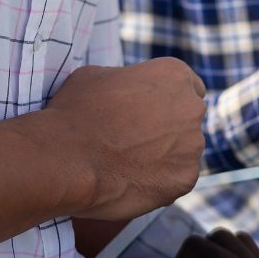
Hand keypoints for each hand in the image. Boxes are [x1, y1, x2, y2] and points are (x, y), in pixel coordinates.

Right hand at [45, 57, 206, 220]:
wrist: (65, 157)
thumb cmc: (74, 112)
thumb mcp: (97, 76)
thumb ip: (128, 81)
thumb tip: (130, 91)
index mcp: (175, 75)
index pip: (188, 88)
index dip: (168, 102)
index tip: (151, 114)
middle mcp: (192, 107)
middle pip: (188, 120)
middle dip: (169, 129)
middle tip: (135, 141)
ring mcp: (193, 145)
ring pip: (185, 152)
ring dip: (165, 157)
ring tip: (127, 164)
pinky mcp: (186, 178)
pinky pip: (178, 179)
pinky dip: (160, 182)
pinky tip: (132, 181)